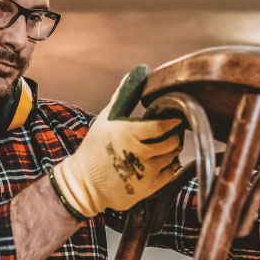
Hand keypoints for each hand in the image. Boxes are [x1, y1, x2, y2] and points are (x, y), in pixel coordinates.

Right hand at [51, 68, 182, 218]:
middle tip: (172, 131)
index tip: (175, 117)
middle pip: (172, 141)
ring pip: (172, 156)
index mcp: (129, 133)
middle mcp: (138, 153)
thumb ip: (125, 95)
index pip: (164, 125)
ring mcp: (144, 173)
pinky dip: (170, 164)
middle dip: (175, 135)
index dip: (174, 121)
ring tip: (164, 144)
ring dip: (172, 149)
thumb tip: (139, 71)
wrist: (84, 183)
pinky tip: (160, 159)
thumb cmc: (95, 147)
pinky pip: (170, 172)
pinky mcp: (148, 188)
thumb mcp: (107, 118)